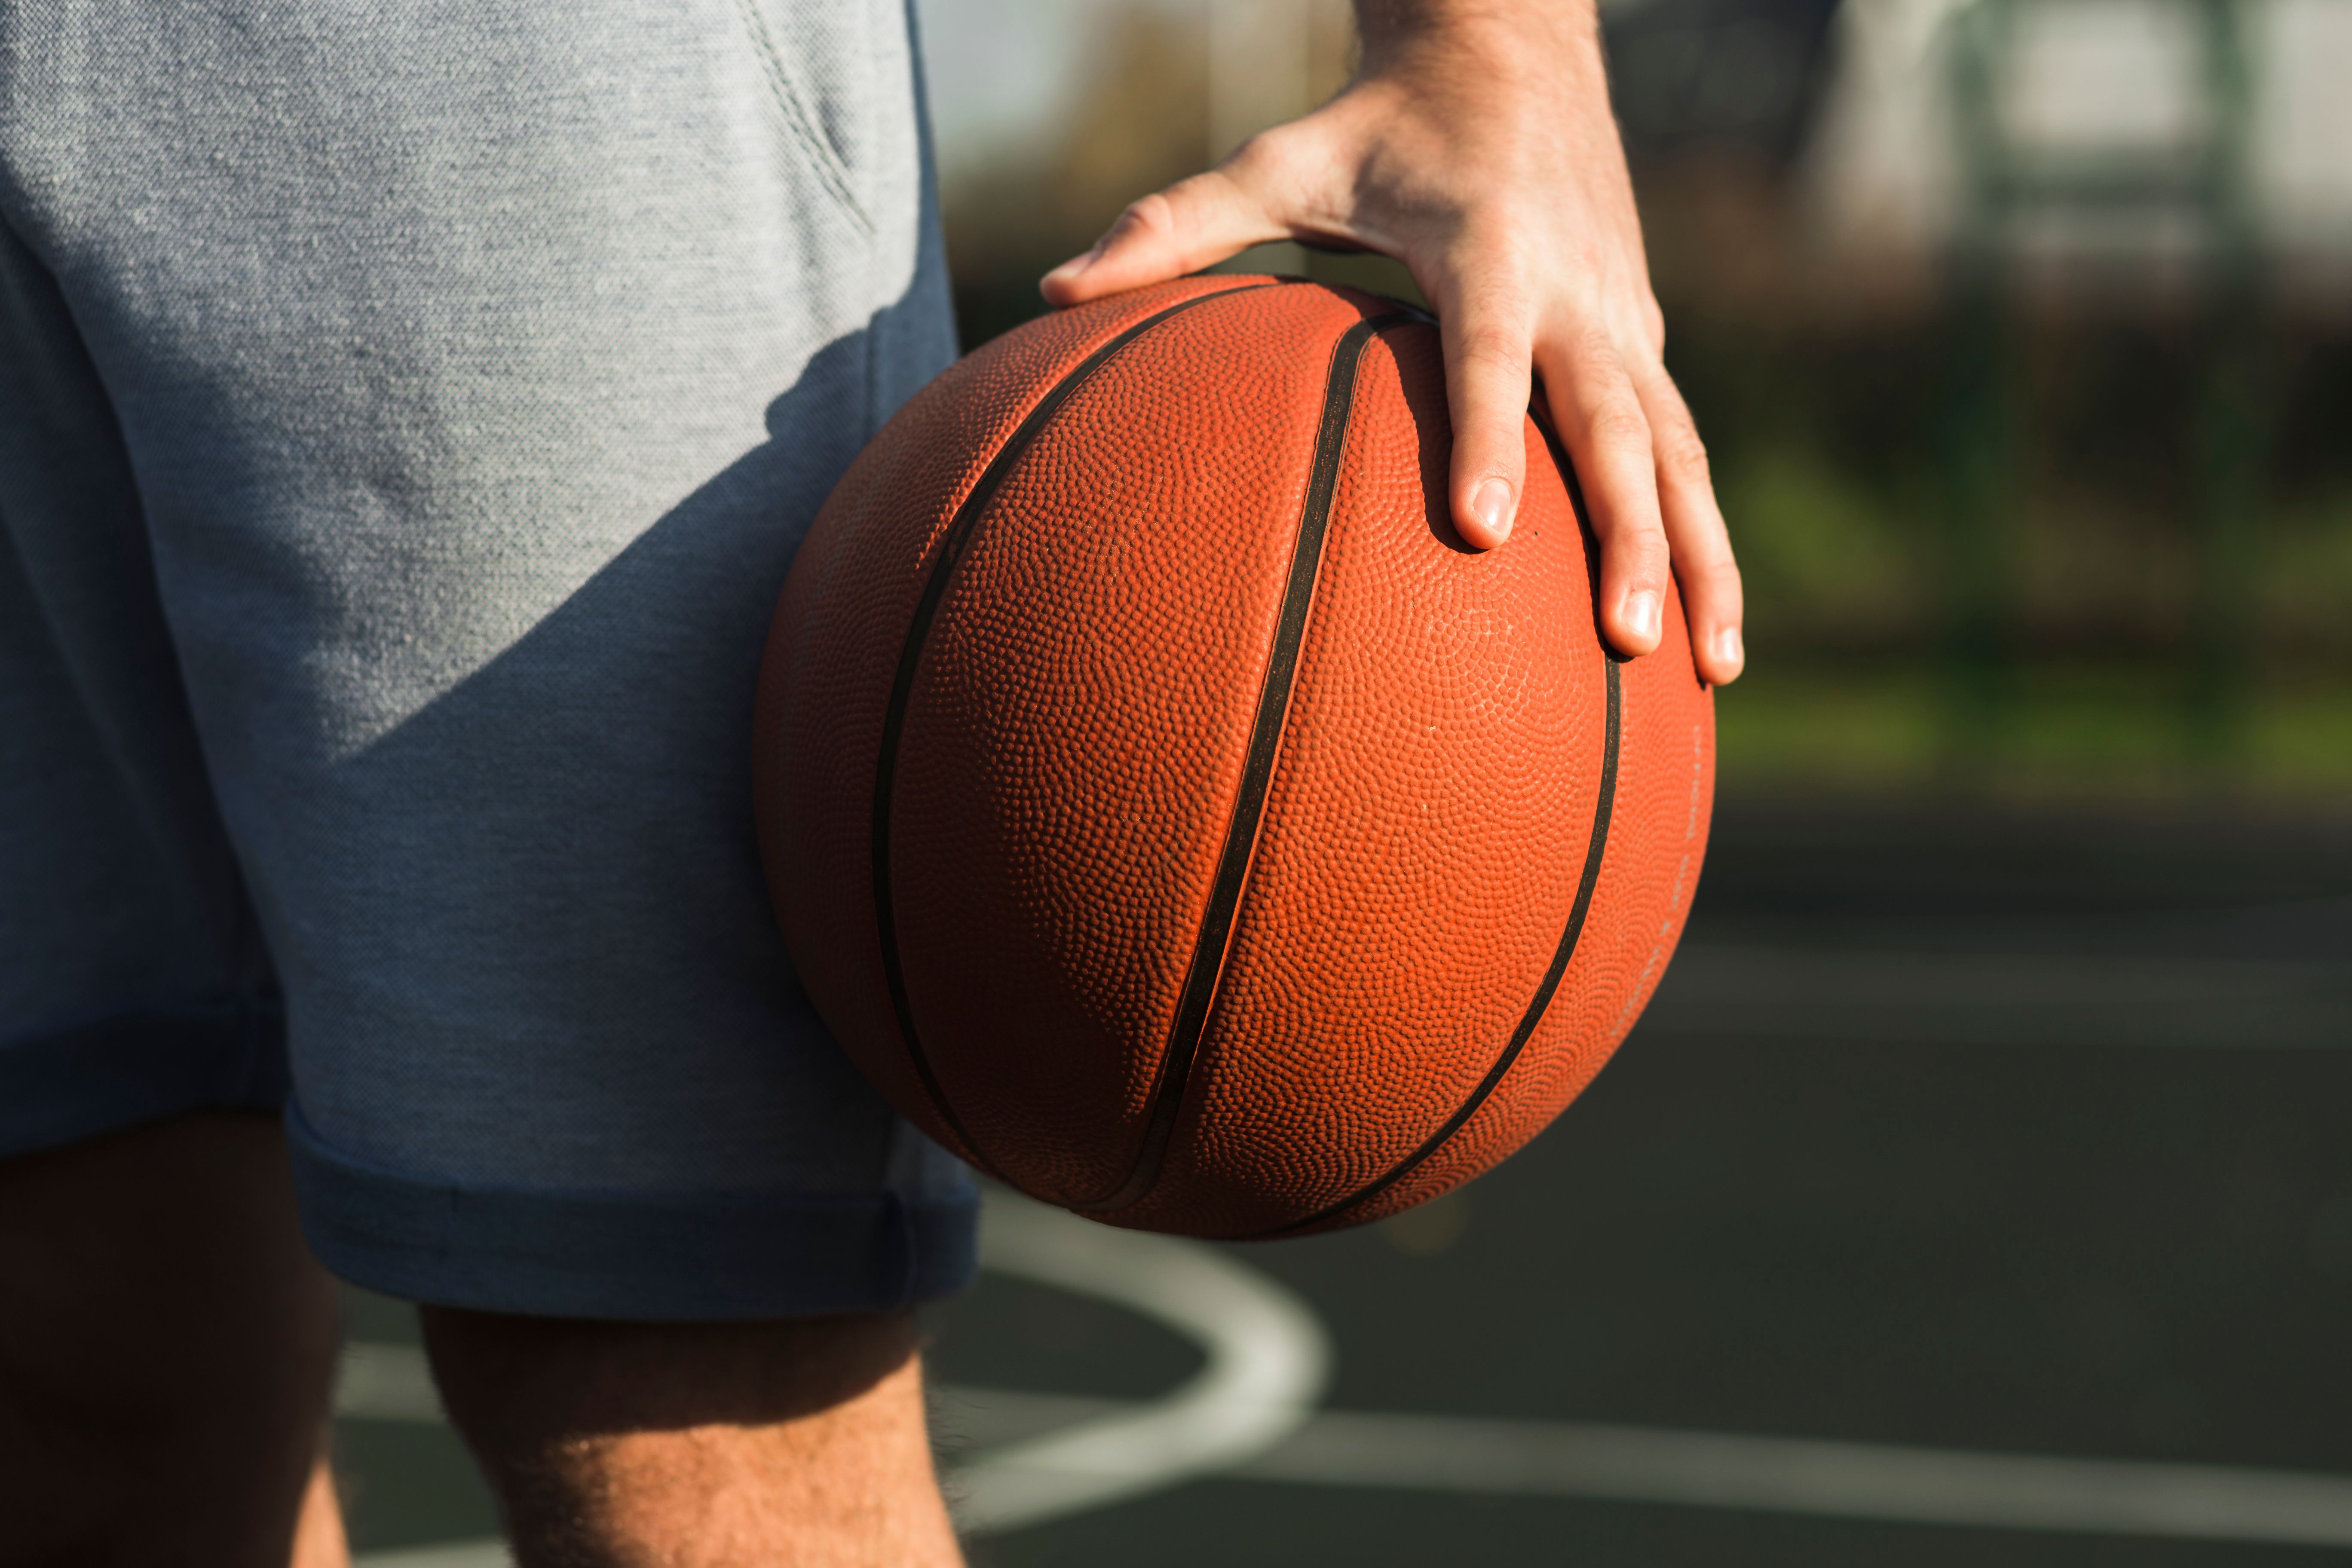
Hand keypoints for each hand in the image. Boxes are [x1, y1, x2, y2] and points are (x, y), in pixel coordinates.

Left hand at [1040, 0, 1742, 683]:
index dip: (1488, 434)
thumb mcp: (1280, 157)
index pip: (1488, 353)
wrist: (1517, 45)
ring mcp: (1625, 320)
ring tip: (1713, 670)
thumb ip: (1176, 223)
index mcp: (1489, 246)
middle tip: (1627, 637)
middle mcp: (1575, 289)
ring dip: (1703, 558)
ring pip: (1679, 453)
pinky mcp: (1644, 341)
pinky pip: (1683, 448)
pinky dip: (1705, 534)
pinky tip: (1707, 630)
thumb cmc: (1382, 119)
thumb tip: (1053, 291)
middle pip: (1617, 425)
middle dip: (1632, 534)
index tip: (1479, 530)